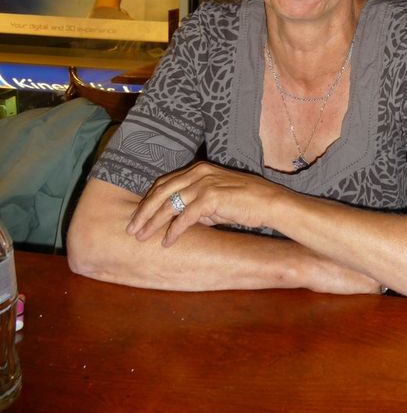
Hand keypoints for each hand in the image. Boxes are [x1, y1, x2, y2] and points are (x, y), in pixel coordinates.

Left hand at [126, 162, 287, 246]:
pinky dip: (173, 230)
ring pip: (169, 204)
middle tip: (131, 228)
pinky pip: (185, 216)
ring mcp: (204, 184)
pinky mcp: (211, 198)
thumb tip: (180, 217)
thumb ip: (197, 204)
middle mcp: (198, 173)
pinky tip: (166, 242)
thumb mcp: (216, 199)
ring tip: (141, 236)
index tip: (137, 216)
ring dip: (153, 222)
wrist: (270, 203)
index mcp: (198, 170)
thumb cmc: (245, 202)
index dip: (148, 200)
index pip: (164, 183)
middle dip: (144, 211)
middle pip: (161, 191)